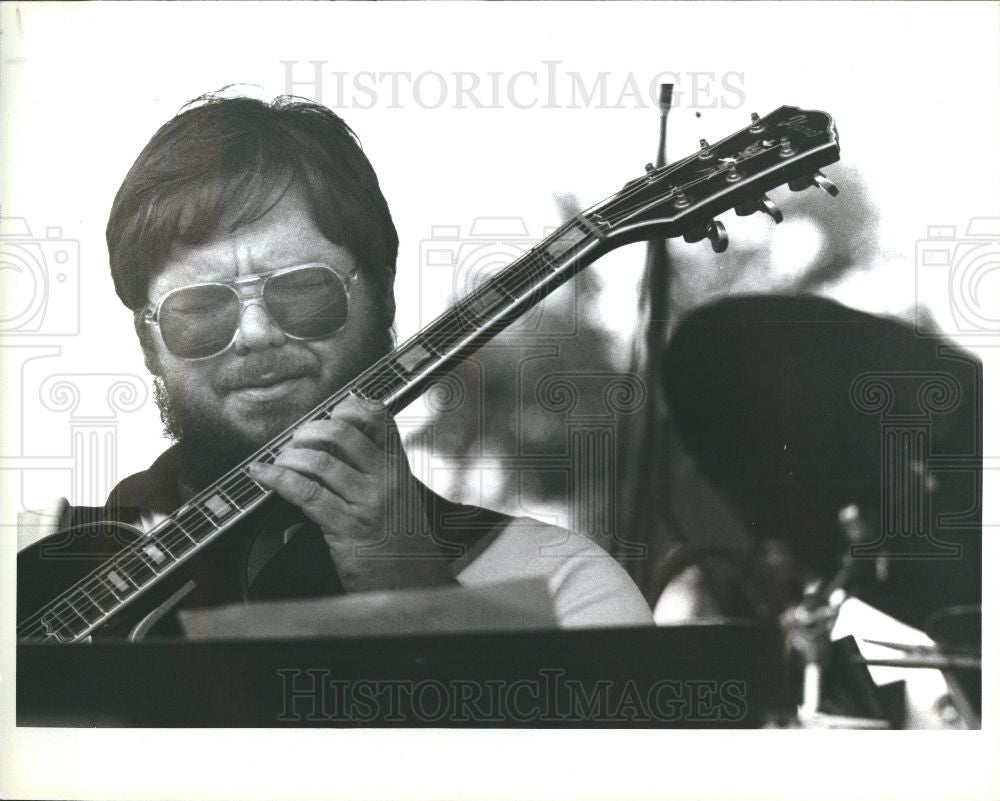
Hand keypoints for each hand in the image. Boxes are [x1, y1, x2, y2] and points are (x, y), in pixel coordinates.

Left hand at [247, 394, 454, 591]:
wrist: (413, 581)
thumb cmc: (400, 539)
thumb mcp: (398, 494)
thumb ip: (373, 467)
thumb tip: (328, 439)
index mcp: (398, 465)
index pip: (377, 416)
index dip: (347, 407)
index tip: (327, 415)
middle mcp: (386, 478)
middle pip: (341, 433)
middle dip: (308, 431)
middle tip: (295, 441)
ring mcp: (367, 502)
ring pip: (319, 462)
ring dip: (289, 456)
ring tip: (279, 461)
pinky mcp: (346, 526)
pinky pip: (305, 493)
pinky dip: (277, 479)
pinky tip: (264, 474)